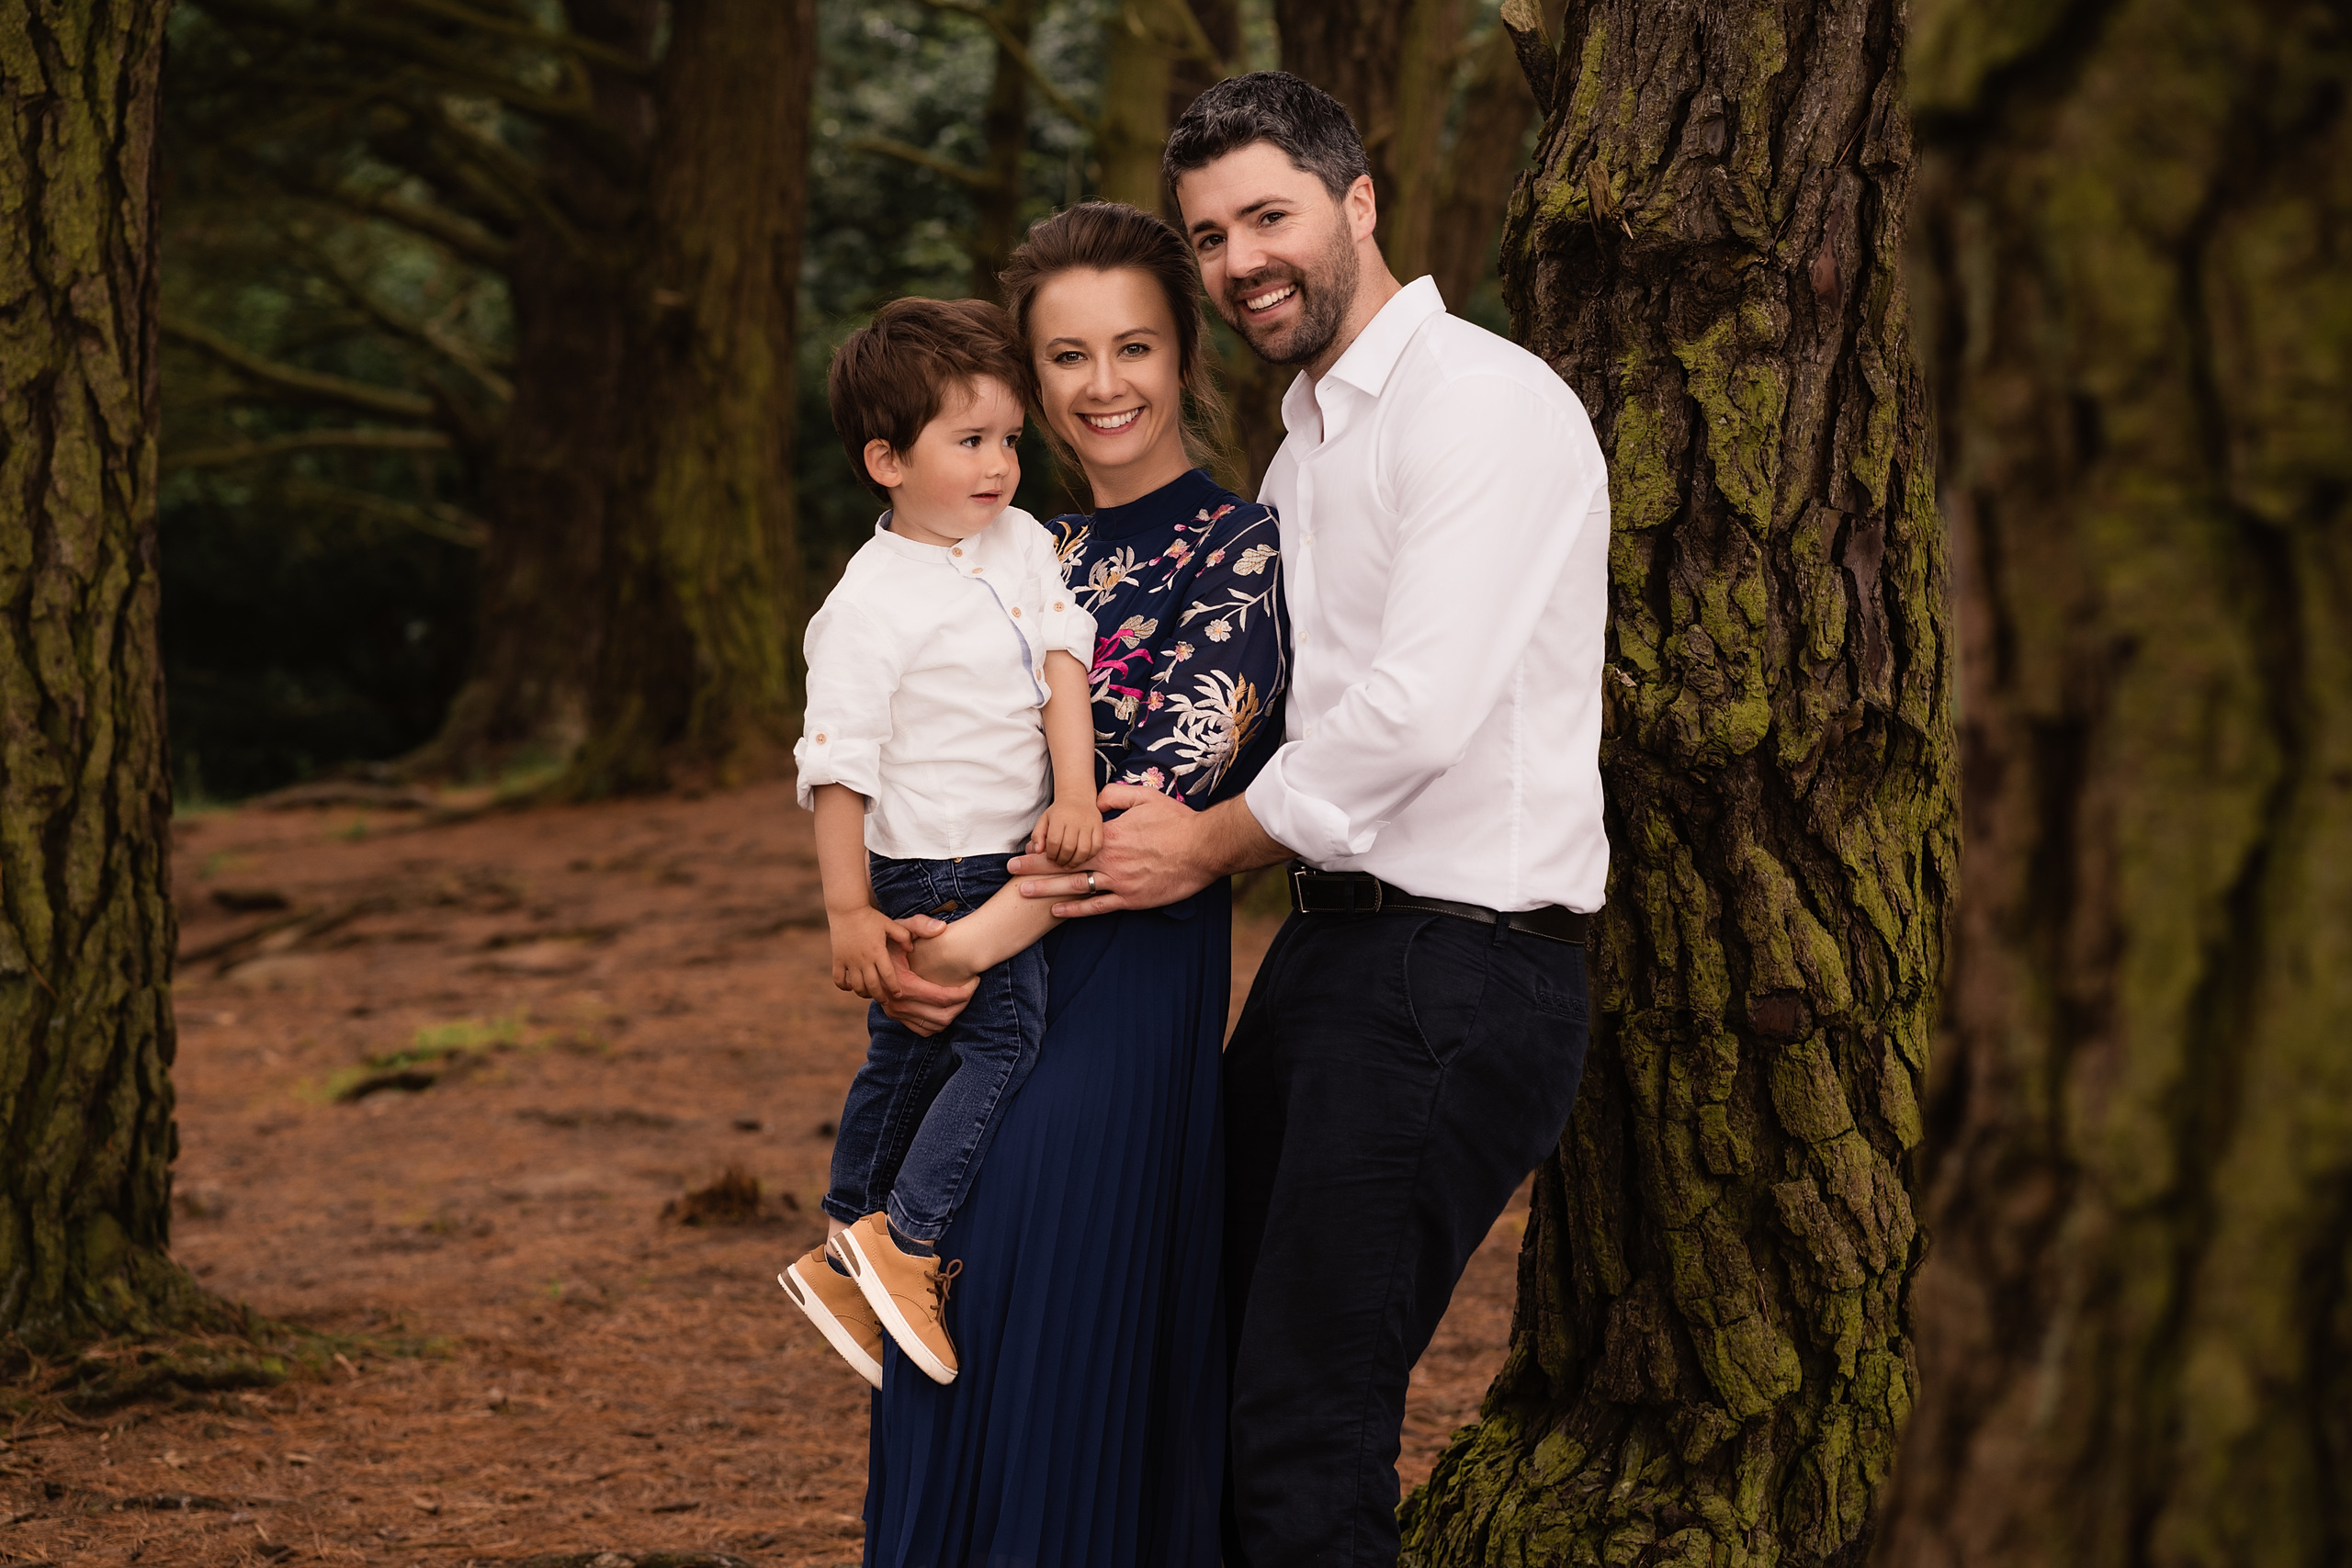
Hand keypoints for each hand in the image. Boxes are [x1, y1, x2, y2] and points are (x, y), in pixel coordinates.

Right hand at [828, 905, 907, 998]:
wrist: (847, 909)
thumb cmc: (871, 917)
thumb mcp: (890, 924)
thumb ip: (903, 936)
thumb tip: (911, 950)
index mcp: (878, 952)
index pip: (888, 976)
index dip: (894, 988)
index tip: (898, 994)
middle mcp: (863, 959)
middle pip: (873, 986)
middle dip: (881, 996)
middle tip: (886, 1001)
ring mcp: (849, 961)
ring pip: (856, 986)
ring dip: (864, 993)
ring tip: (870, 994)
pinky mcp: (837, 959)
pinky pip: (839, 979)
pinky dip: (845, 987)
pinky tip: (851, 986)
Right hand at [875, 914, 977, 1035]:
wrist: (863, 953)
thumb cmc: (887, 937)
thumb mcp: (901, 925)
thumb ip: (921, 924)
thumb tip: (942, 928)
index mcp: (903, 984)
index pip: (943, 998)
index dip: (965, 991)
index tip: (975, 979)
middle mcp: (898, 1004)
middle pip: (943, 1016)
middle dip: (963, 1004)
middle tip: (972, 988)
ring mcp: (895, 1013)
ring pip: (935, 1026)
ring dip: (954, 1013)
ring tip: (962, 995)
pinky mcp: (895, 1017)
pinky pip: (923, 1030)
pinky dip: (939, 1022)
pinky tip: (947, 1005)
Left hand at [1006, 783, 1215, 917]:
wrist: (1204, 848)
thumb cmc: (1176, 821)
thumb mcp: (1144, 796)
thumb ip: (1114, 796)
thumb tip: (1093, 802)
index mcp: (1111, 836)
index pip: (1070, 842)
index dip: (1046, 845)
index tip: (1025, 846)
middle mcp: (1110, 860)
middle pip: (1065, 865)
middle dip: (1035, 867)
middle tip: (1010, 871)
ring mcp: (1120, 882)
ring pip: (1076, 887)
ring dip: (1048, 889)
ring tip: (1023, 892)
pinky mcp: (1132, 898)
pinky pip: (1099, 906)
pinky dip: (1076, 910)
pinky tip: (1057, 911)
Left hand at [1029, 798, 1105, 866]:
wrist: (1077, 797)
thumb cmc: (1059, 813)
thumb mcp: (1044, 820)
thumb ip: (1037, 835)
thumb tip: (1038, 851)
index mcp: (1059, 817)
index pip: (1054, 841)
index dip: (1051, 854)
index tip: (1050, 858)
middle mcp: (1075, 820)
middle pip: (1068, 847)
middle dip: (1062, 860)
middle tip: (1059, 863)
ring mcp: (1088, 823)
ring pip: (1083, 850)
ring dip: (1075, 862)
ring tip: (1069, 864)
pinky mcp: (1099, 826)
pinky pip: (1096, 847)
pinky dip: (1089, 856)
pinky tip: (1081, 858)